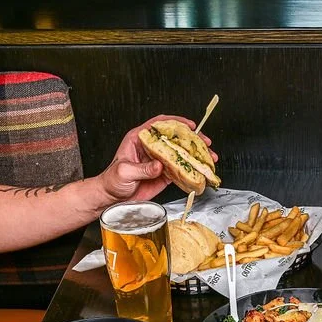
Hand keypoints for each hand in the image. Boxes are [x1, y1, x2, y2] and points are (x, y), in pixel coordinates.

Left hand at [97, 115, 217, 202]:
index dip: (176, 122)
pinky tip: (201, 171)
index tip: (189, 125)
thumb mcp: (124, 172)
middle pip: (175, 138)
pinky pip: (181, 169)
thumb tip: (159, 165)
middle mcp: (151, 148)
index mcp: (139, 139)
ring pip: (181, 153)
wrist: (112, 198)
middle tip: (204, 142)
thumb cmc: (112, 181)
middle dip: (192, 139)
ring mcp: (159, 161)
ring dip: (196, 155)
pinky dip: (192, 170)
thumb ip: (142, 168)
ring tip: (208, 158)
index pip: (159, 124)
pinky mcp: (164, 174)